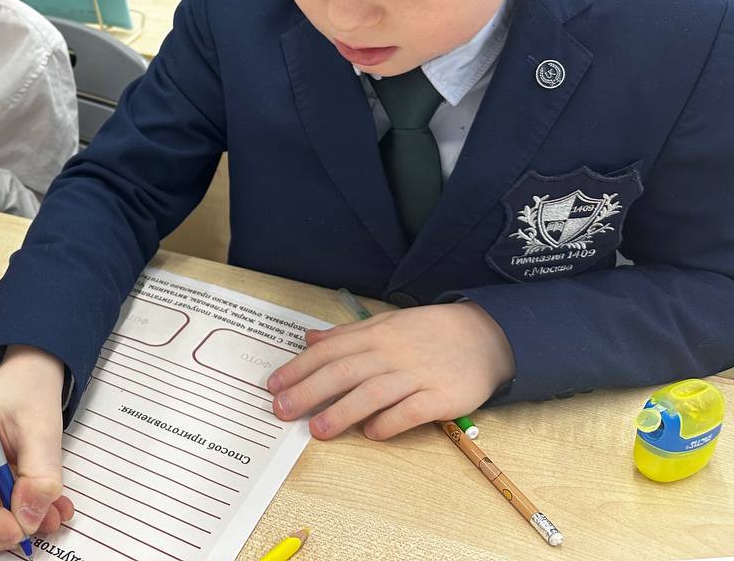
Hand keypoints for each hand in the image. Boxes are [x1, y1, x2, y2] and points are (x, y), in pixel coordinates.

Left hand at [266, 302, 515, 440]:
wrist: (484, 336)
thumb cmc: (427, 332)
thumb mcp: (384, 324)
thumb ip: (346, 335)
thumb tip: (308, 340)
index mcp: (374, 335)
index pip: (328, 352)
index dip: (298, 369)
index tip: (273, 386)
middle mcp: (391, 353)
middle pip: (343, 372)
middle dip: (308, 391)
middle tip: (281, 410)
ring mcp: (416, 375)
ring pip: (373, 392)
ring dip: (342, 411)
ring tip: (317, 430)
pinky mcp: (441, 397)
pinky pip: (412, 411)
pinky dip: (390, 422)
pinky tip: (371, 433)